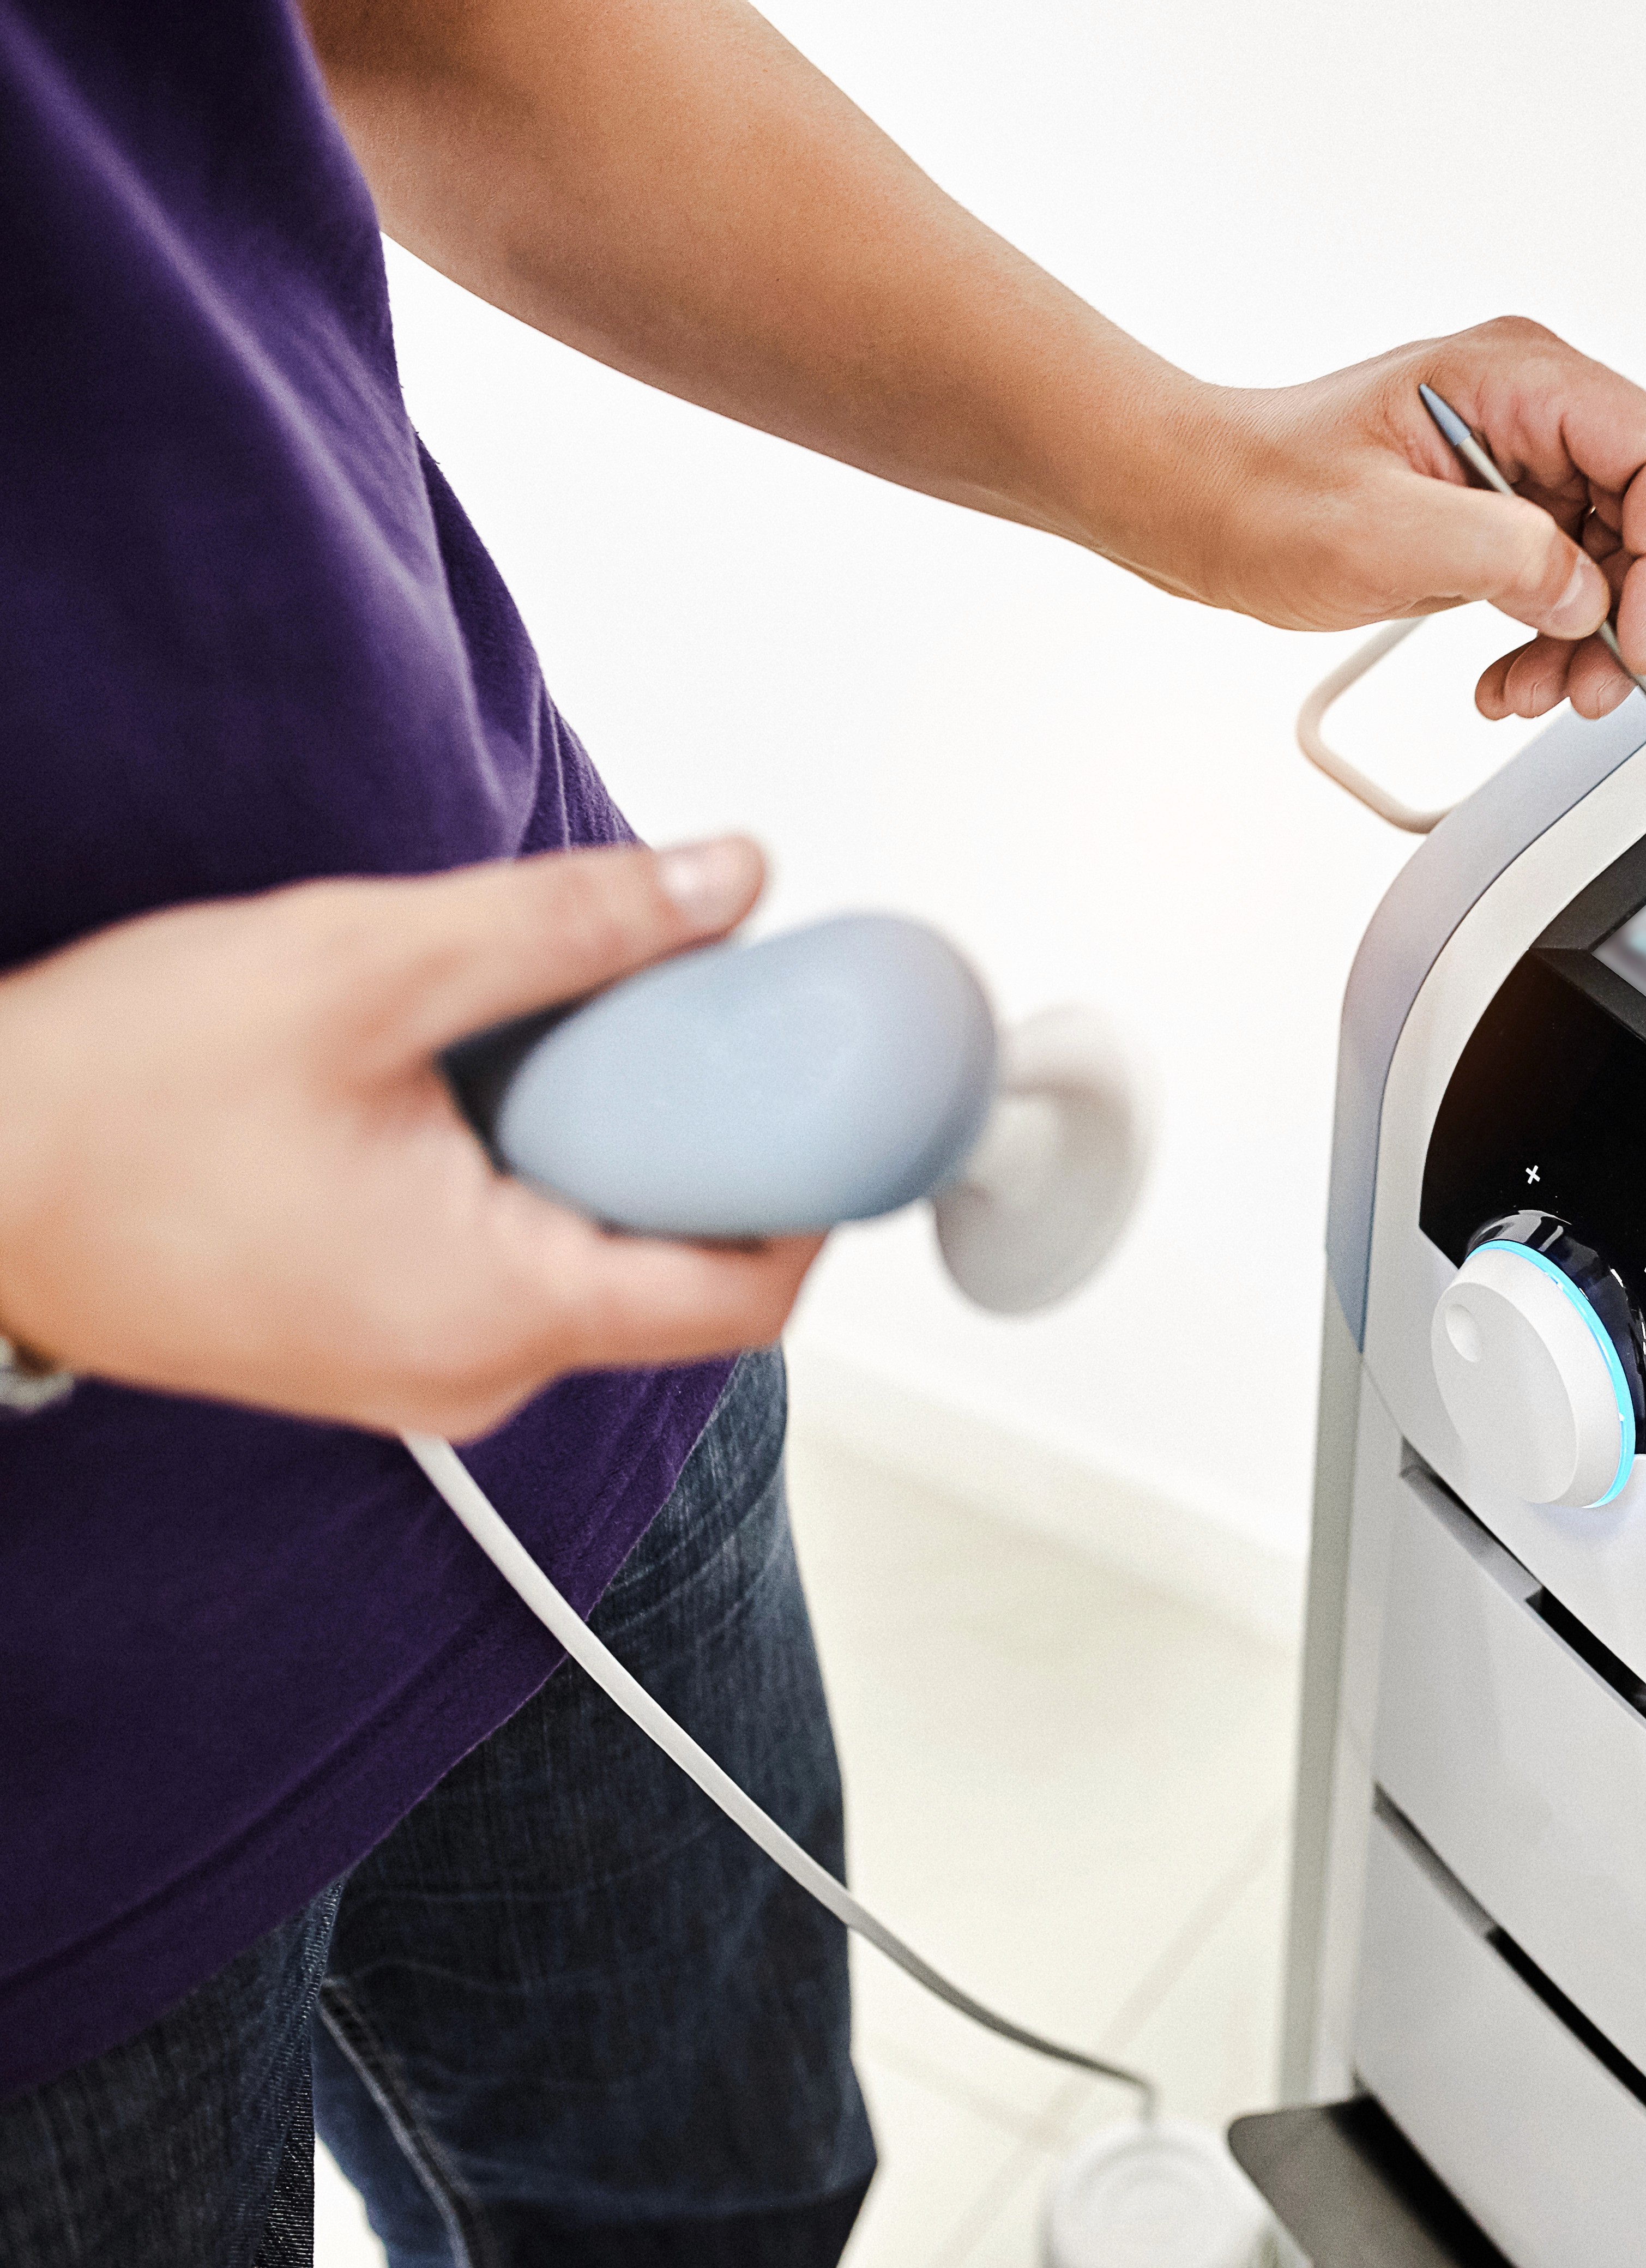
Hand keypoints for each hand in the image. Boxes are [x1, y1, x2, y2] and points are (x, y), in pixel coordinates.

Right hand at [0, 841, 819, 1438]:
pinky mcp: (377, 1337)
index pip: (748, 1290)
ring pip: (591, 1254)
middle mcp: (478, 1374)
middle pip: (678, 1267)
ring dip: (607, 1142)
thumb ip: (568, 927)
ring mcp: (424, 1368)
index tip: (840, 1085)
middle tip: (691, 1014)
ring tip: (561, 1032)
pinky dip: (531, 1169)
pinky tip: (479, 1081)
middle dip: (704, 1137)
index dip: (817, 1186)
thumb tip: (729, 878)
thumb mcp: (360, 965)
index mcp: (501, 1314)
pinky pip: (512, 1258)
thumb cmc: (104, 1098)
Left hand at [1135, 317, 1645, 725]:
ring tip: (1532, 693)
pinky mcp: (1510, 512)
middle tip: (1595, 685)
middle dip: (1636, 608)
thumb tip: (1588, 596)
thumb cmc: (1263, 492)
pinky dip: (1555, 640)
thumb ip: (1501, 556)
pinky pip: (1573, 582)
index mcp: (1516, 376)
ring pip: (1621, 560)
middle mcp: (1535, 408)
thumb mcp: (1379, 530)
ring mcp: (1527, 460)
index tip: (1640, 640)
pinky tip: (1511, 677)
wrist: (1204, 506)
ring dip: (1592, 642)